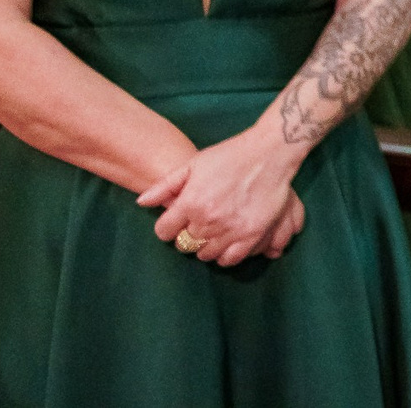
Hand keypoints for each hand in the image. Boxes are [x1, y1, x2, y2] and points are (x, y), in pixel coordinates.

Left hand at [139, 129, 301, 267]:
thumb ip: (165, 185)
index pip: (164, 232)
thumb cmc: (230, 155)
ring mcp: (231, 229)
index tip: (177, 221)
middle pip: (185, 244)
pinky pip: (230, 258)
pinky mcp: (252, 234)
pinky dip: (225, 255)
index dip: (168, 227)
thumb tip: (141, 203)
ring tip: (213, 232)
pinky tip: (226, 243)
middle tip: (198, 224)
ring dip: (206, 246)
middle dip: (188, 236)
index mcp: (190, 202)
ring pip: (205, 254)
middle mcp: (208, 219)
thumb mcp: (194, 164)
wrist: (269, 152)